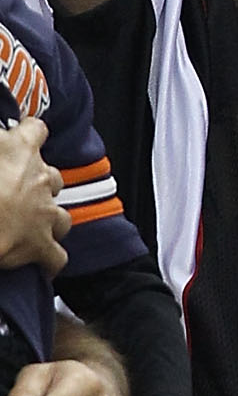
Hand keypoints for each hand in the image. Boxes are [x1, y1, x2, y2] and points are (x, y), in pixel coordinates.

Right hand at [0, 117, 66, 273]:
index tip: (24, 135)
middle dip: (40, 185)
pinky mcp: (39, 243)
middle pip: (53, 177)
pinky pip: (55, 256)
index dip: (29, 133)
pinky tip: (45, 266)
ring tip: (32, 226)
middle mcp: (40, 177)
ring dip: (50, 221)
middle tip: (18, 192)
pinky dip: (51, 262)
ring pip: (61, 216)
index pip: (35, 129)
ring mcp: (44, 212)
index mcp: (20, 148)